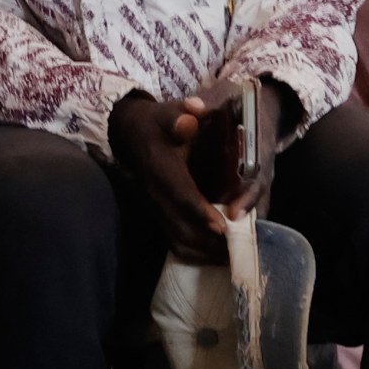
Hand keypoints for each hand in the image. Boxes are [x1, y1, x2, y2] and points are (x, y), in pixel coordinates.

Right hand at [111, 89, 227, 264]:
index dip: (200, 211)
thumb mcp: (167, 112)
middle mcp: (156, 193)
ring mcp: (155, 206)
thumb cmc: (157, 123)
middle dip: (209, 241)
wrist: (131, 134)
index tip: (221, 226)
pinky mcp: (158, 214)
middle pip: (180, 225)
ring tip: (231, 257)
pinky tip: (214, 256)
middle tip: (237, 249)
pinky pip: (173, 240)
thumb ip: (181, 114)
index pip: (181, 194)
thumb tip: (195, 112)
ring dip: (203, 251)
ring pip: (177, 238)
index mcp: (161, 168)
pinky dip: (193, 253)